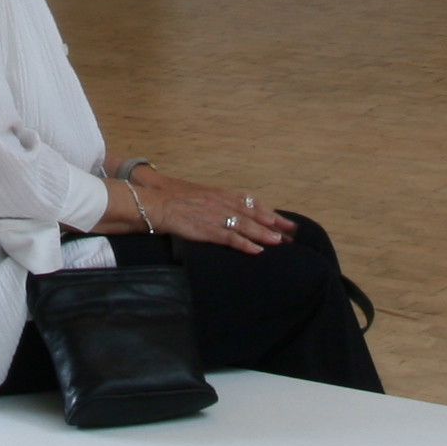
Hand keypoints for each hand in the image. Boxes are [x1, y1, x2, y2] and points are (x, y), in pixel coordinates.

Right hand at [103, 169, 294, 254]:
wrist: (154, 203)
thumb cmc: (174, 200)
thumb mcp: (199, 197)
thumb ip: (216, 203)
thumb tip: (229, 212)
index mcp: (220, 194)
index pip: (250, 203)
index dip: (268, 211)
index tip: (283, 220)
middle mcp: (221, 203)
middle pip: (253, 213)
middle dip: (274, 223)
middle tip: (292, 232)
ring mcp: (214, 216)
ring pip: (245, 225)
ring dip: (264, 234)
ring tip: (279, 242)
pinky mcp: (206, 229)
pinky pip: (229, 238)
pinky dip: (244, 244)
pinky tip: (256, 251)